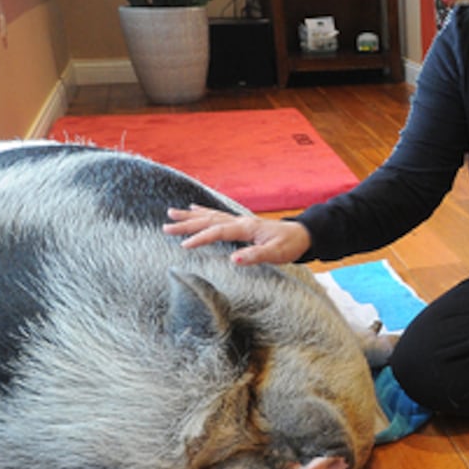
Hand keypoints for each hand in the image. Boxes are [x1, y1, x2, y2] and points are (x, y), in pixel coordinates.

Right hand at [163, 204, 310, 265]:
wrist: (302, 235)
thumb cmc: (290, 245)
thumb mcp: (276, 254)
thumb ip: (255, 256)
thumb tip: (234, 260)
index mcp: (246, 228)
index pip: (218, 231)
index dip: (201, 238)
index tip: (184, 245)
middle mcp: (240, 221)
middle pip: (209, 220)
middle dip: (187, 224)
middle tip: (166, 226)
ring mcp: (239, 221)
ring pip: (210, 215)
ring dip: (190, 215)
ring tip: (171, 213)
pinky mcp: (240, 223)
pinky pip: (217, 215)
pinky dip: (203, 212)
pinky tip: (193, 208)